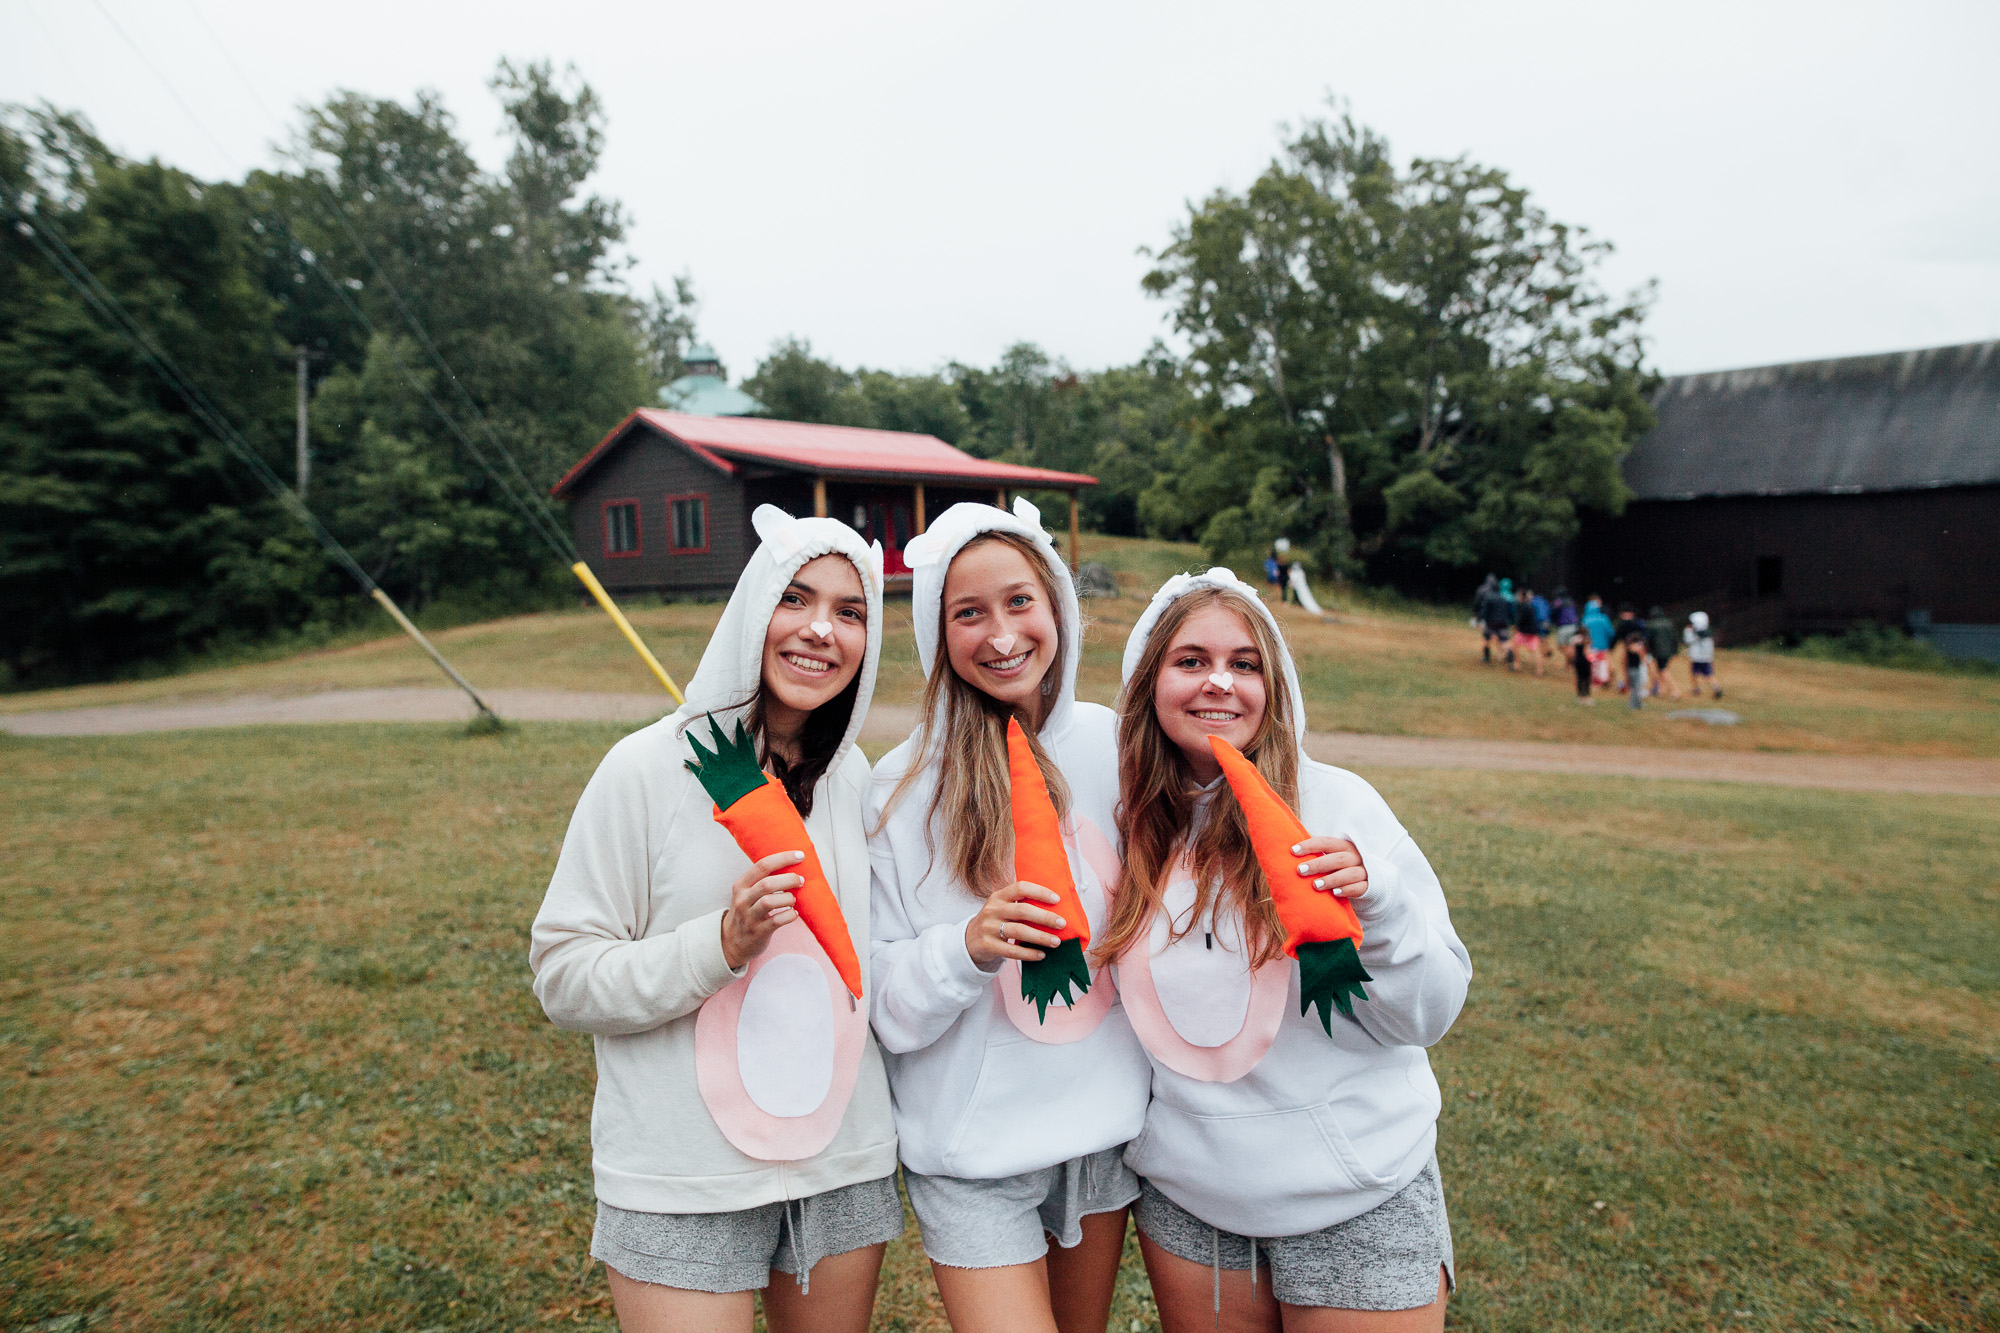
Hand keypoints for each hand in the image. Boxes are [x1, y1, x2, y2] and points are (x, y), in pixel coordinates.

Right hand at [720, 850, 803, 969]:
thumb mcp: (747, 894)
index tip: (800, 855)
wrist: (732, 942)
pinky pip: (776, 921)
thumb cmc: (747, 912)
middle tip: (801, 880)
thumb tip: (793, 865)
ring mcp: (749, 917)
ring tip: (794, 899)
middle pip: (767, 884)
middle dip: (788, 879)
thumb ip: (763, 880)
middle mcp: (743, 900)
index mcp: (741, 885)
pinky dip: (789, 915)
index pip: (762, 866)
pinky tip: (794, 914)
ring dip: (788, 898)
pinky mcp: (758, 932)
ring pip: (770, 902)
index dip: (783, 858)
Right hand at [964, 881, 1065, 966]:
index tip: (1057, 899)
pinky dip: (1028, 953)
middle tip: (1062, 924)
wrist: (969, 940)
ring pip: (1019, 931)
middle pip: (1022, 910)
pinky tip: (1041, 955)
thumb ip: (1022, 905)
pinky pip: (1011, 950)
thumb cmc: (996, 922)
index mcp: (999, 896)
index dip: (1039, 892)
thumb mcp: (1003, 908)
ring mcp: (989, 927)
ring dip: (1040, 937)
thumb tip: (1055, 910)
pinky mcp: (988, 945)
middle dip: (1045, 917)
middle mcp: (993, 910)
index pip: (1021, 888)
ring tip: (1056, 942)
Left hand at [1290, 835, 1367, 898]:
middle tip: (1300, 870)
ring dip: (1331, 879)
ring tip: (1315, 885)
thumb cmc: (1340, 866)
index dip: (1310, 845)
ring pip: (1349, 873)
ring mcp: (1363, 871)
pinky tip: (1335, 893)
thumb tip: (1289, 851)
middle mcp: (1354, 857)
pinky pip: (1359, 888)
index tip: (1293, 851)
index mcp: (1343, 846)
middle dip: (1317, 864)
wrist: (1368, 879)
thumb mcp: (1331, 856)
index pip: (1326, 842)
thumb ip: (1316, 853)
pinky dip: (1347, 890)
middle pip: (1337, 858)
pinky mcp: (1368, 886)